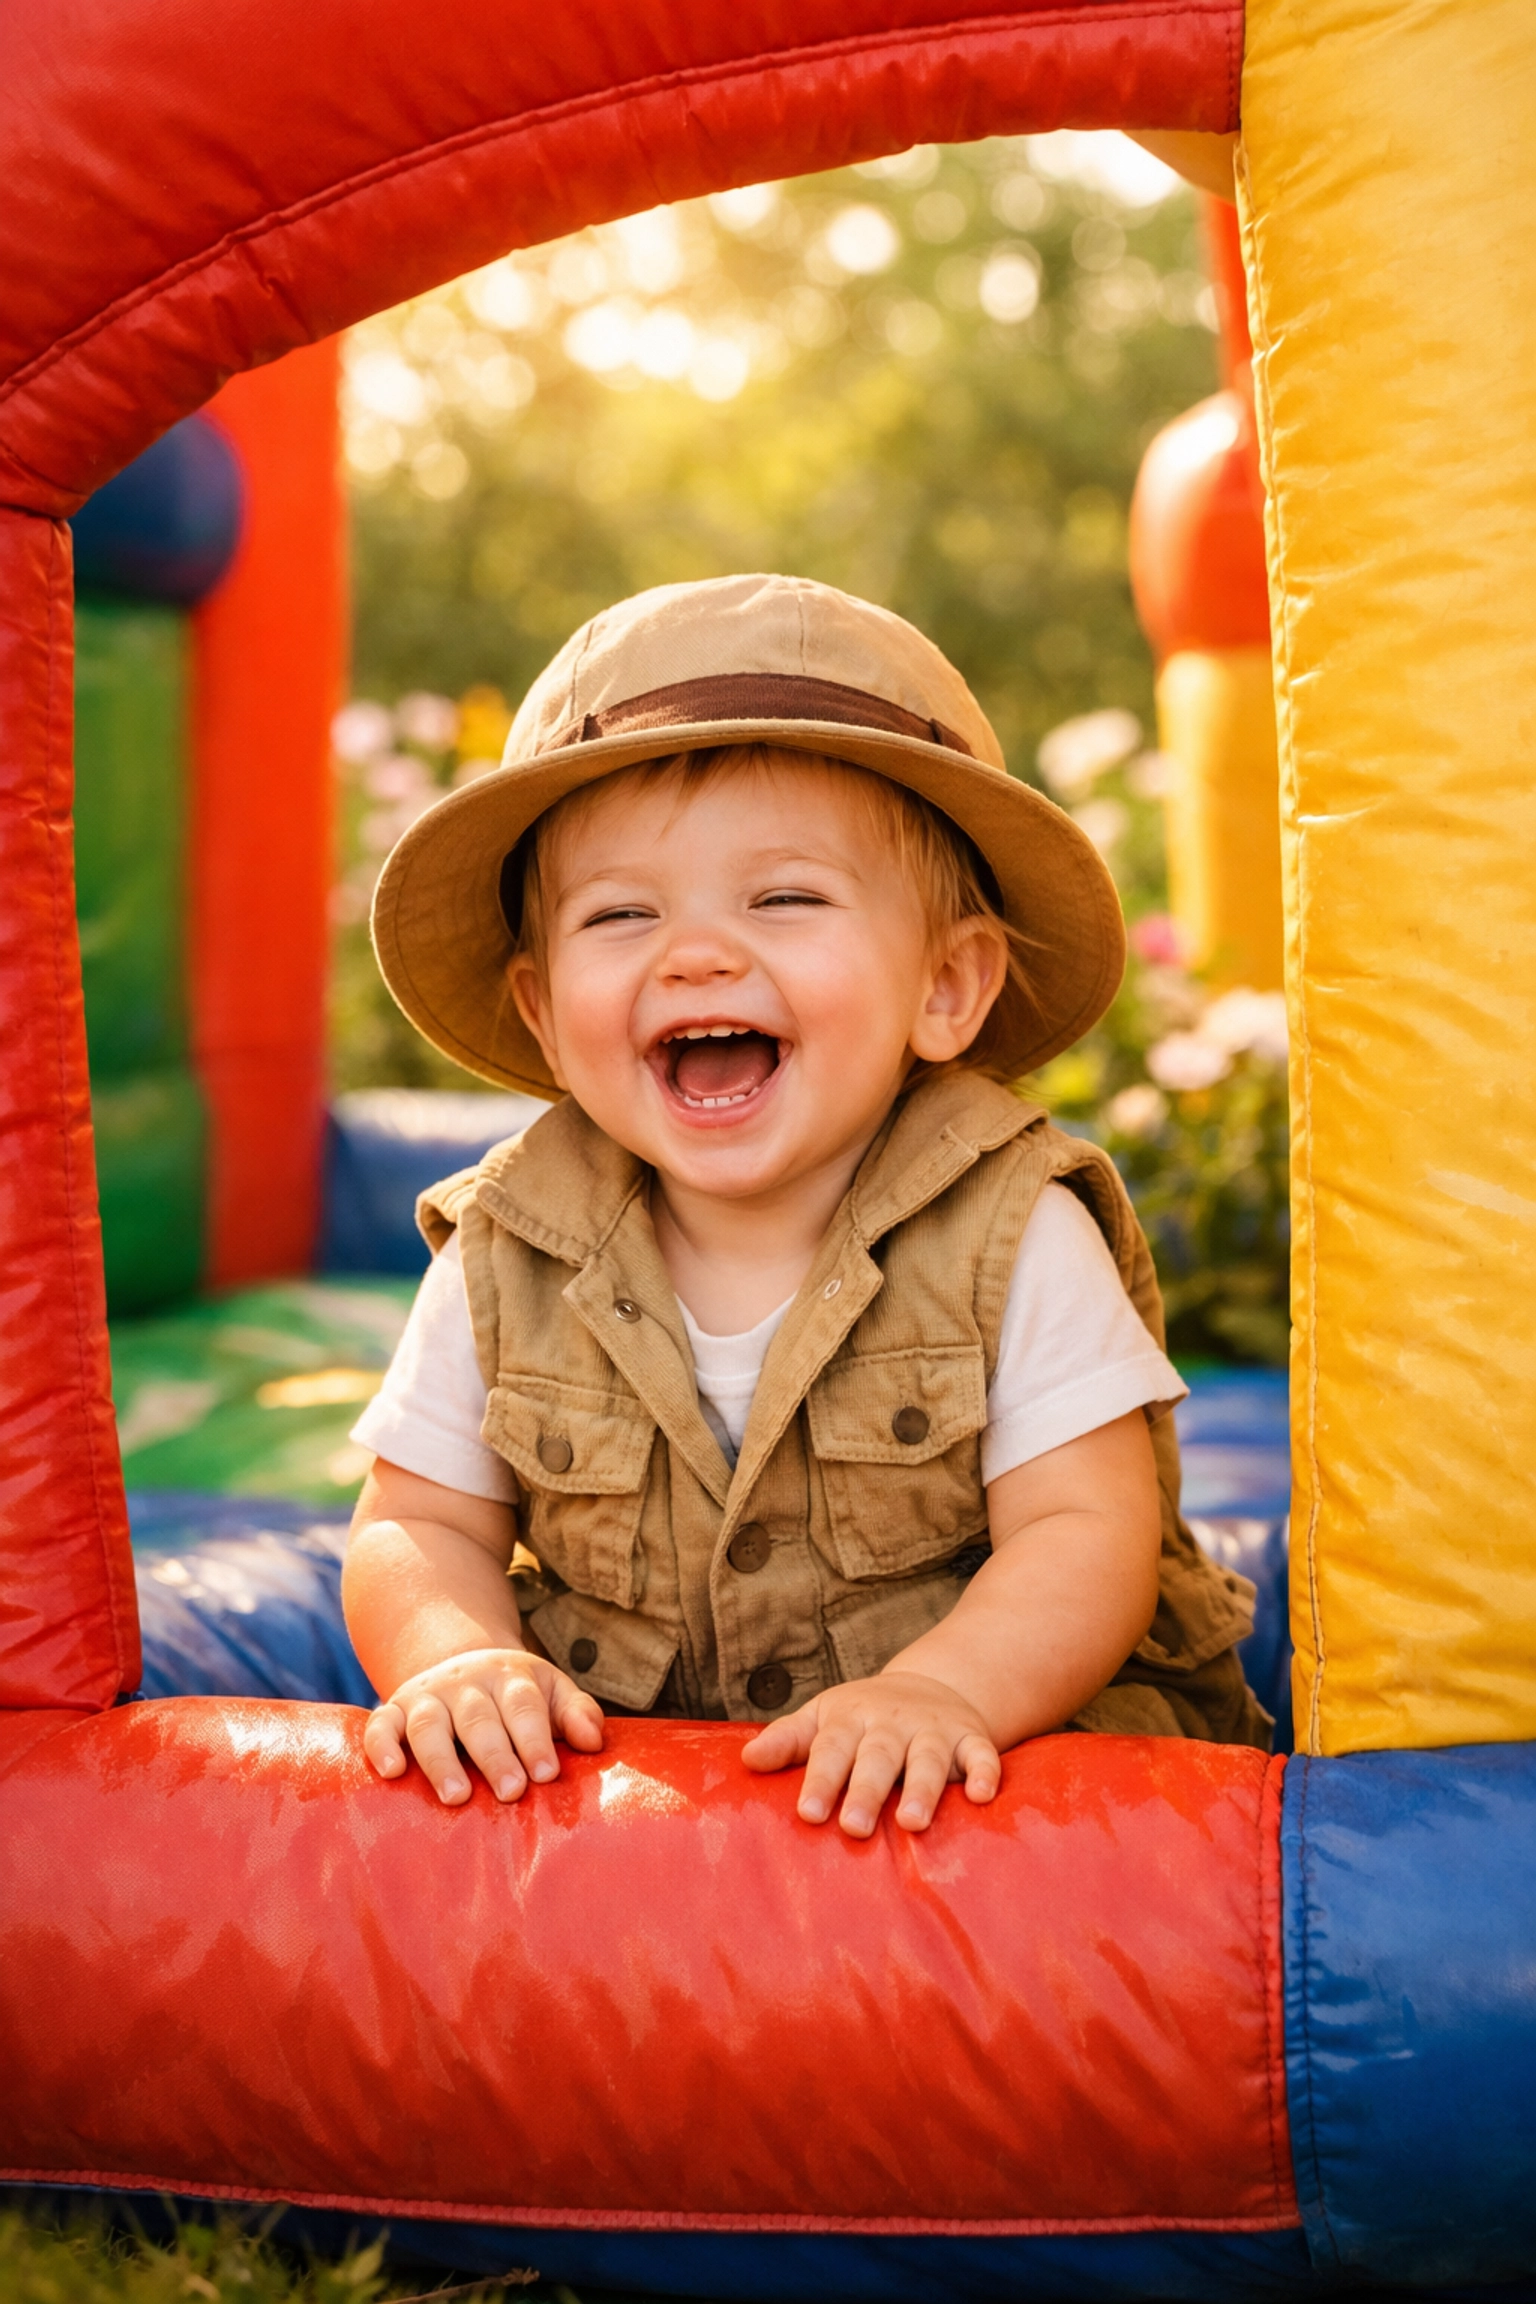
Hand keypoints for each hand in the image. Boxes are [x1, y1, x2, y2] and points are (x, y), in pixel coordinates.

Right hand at [362, 1646, 604, 1805]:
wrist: (462, 1662)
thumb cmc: (516, 1696)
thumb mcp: (551, 1692)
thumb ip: (576, 1714)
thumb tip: (593, 1741)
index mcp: (510, 1677)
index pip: (524, 1706)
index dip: (535, 1739)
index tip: (547, 1774)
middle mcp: (466, 1683)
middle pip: (479, 1718)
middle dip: (495, 1755)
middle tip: (511, 1793)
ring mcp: (427, 1695)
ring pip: (430, 1724)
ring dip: (442, 1760)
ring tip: (457, 1797)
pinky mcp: (394, 1709)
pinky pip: (381, 1724)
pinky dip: (382, 1746)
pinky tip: (392, 1773)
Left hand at [740, 1670, 1000, 1837]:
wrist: (930, 1685)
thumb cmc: (861, 1718)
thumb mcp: (822, 1718)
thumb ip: (788, 1740)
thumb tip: (745, 1761)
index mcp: (850, 1719)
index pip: (831, 1748)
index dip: (821, 1780)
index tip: (807, 1813)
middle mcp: (892, 1723)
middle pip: (877, 1756)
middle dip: (865, 1790)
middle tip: (853, 1828)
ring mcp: (934, 1730)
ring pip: (928, 1757)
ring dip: (922, 1788)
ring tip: (911, 1823)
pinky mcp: (971, 1738)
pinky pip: (982, 1754)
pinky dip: (986, 1772)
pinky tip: (982, 1797)